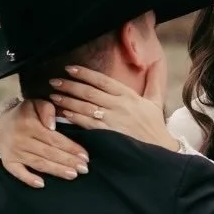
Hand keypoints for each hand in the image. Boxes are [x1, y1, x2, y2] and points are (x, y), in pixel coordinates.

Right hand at [0, 98, 90, 188]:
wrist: (0, 123)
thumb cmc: (25, 114)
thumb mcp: (36, 103)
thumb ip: (47, 109)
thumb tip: (52, 125)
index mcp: (29, 124)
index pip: (54, 138)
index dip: (70, 148)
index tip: (85, 155)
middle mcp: (21, 139)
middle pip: (49, 153)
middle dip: (68, 161)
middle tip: (84, 169)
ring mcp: (14, 152)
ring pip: (38, 163)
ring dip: (56, 170)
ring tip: (72, 175)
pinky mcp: (8, 161)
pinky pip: (18, 172)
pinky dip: (29, 179)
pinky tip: (42, 184)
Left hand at [49, 63, 176, 149]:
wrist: (160, 150)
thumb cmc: (155, 126)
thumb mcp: (156, 101)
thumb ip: (154, 80)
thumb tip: (156, 62)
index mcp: (129, 95)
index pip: (103, 80)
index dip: (85, 73)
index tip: (69, 68)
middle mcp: (119, 105)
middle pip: (90, 91)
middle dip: (70, 85)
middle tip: (54, 81)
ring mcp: (113, 120)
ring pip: (86, 106)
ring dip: (68, 100)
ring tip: (53, 96)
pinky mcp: (108, 134)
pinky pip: (88, 123)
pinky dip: (75, 117)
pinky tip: (64, 113)